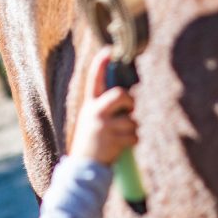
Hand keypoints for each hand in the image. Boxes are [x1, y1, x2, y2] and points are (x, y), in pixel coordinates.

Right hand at [69, 48, 138, 165]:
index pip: (95, 81)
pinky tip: (120, 148)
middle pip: (121, 95)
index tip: (109, 50)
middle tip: (129, 109)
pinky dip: (132, 142)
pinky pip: (134, 136)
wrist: (83, 168)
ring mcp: (104, 126)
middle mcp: (95, 113)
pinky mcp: (113, 140)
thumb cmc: (91, 142)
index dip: (101, 64)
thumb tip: (128, 97)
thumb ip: (105, 108)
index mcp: (89, 106)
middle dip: (130, 101)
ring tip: (117, 138)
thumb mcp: (91, 120)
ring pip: (131, 121)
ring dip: (131, 130)